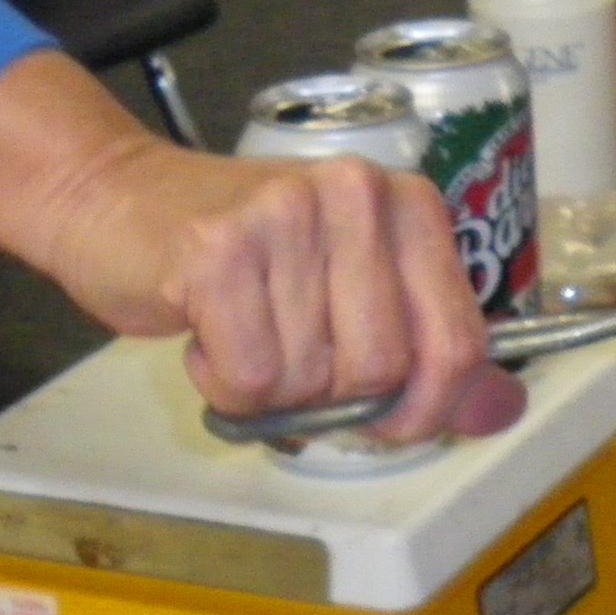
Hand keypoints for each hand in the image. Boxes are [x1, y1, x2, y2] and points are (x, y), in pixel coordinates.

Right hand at [0, 55, 525, 445]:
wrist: (111, 196)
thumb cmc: (239, 256)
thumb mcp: (351, 290)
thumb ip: (430, 351)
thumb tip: (503, 410)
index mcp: (409, 206)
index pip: (458, 344)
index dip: (424, 408)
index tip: (385, 419)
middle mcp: (359, 195)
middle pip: (382, 370)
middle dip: (330, 397)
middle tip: (287, 358)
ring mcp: (289, 214)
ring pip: (314, 381)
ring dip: (270, 389)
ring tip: (240, 331)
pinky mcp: (220, 249)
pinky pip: (251, 378)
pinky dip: (224, 384)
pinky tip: (205, 333)